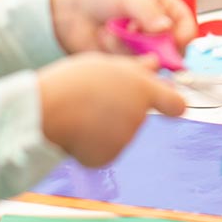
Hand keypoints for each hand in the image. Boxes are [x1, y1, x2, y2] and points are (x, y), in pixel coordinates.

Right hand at [37, 53, 186, 165]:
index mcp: (142, 90)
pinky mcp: (107, 157)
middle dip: (122, 109)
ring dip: (105, 125)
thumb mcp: (105, 64)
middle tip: (96, 98)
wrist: (46, 111)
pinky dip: (92, 144)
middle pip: (137, 115)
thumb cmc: (72, 83)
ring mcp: (124, 139)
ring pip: (119, 132)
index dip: (173, 104)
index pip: (175, 103)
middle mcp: (139, 116)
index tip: (172, 105)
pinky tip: (77, 131)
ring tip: (81, 111)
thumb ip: (135, 67)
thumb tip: (154, 64)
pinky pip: (103, 149)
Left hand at [50, 0, 196, 55]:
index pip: (187, 27)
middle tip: (134, 31)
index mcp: (164, 10)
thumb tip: (166, 28)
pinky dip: (119, 54)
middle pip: (174, 50)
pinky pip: (134, 68)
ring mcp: (143, 50)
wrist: (70, 13)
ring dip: (131, 45)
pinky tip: (106, 40)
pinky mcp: (129, 64)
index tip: (174, 40)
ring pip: (153, 61)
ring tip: (113, 30)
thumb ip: (148, 11)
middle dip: (154, 44)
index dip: (184, 36)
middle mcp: (157, 32)